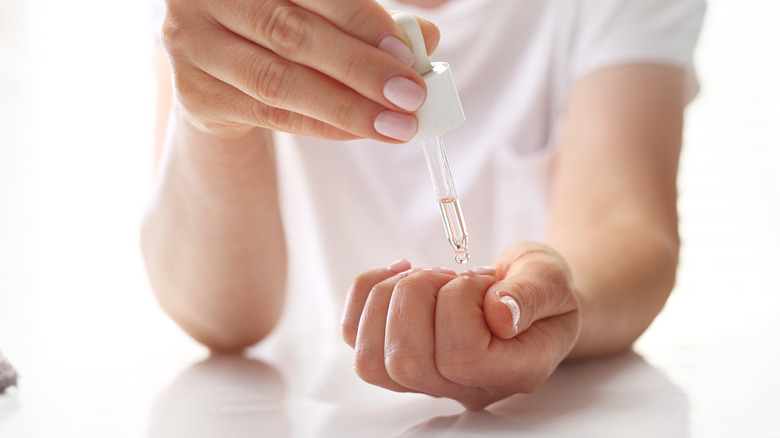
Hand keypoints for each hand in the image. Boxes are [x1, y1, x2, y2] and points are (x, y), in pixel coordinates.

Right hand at [161, 0, 439, 140]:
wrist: (216, 72)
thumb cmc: (276, 32)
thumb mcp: (320, 15)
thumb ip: (365, 21)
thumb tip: (424, 39)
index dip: (358, 19)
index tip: (406, 52)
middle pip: (291, 33)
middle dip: (359, 68)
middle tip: (411, 96)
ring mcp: (191, 44)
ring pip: (278, 80)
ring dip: (345, 107)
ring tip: (396, 124)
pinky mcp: (193, 93)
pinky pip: (269, 114)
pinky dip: (322, 125)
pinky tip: (360, 131)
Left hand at [341, 242, 580, 409]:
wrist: (528, 294)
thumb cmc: (539, 287)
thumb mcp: (550, 279)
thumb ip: (532, 295)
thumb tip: (500, 315)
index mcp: (511, 372)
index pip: (461, 356)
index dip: (461, 303)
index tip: (484, 280)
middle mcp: (463, 387)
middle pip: (405, 360)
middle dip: (418, 294)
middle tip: (450, 275)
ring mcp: (426, 378)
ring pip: (371, 359)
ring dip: (390, 296)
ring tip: (428, 277)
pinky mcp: (396, 355)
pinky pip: (354, 335)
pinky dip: (366, 291)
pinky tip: (399, 271)